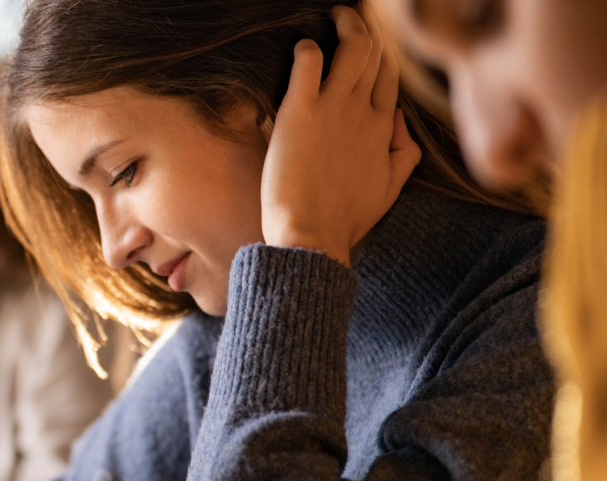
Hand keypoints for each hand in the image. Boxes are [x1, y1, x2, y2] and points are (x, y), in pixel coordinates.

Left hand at [260, 4, 421, 265]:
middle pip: (374, 57)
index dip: (383, 56)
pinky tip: (303, 48)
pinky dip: (307, 50)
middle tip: (349, 18)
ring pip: (351, 51)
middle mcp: (363, 113)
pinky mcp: (301, 112)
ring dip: (344, 28)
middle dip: (365, 32)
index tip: (371, 44)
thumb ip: (402, 153)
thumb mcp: (389, 188)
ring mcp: (334, 110)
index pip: (389, 78)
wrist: (313, 235)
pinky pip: (309, 64)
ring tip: (335, 18)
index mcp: (383, 129)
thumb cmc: (345, 220)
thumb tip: (400, 123)